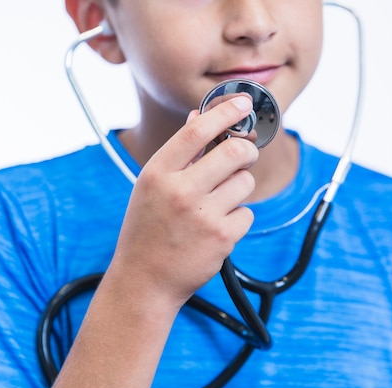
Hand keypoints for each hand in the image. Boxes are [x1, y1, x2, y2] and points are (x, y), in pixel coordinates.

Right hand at [108, 95, 258, 307]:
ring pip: (245, 182)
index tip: (242, 103)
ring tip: (217, 203)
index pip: (197, 129)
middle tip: (242, 157)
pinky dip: (237, 219)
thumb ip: (178, 152)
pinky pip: (247, 213)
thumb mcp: (151, 186)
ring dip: (238, 189)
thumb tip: (200, 116)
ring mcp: (203, 215)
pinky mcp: (223, 238)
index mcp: (158, 173)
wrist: (144, 280)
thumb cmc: (147, 229)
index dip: (225, 111)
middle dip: (245, 151)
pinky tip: (216, 229)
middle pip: (235, 151)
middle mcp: (180, 191)